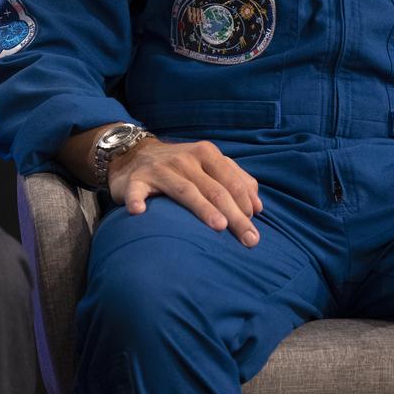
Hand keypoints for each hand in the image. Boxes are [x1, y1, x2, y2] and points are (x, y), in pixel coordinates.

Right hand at [107, 137, 263, 245]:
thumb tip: (258, 207)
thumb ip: (235, 180)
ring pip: (186, 191)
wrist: (135, 154)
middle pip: (215, 189)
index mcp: (206, 153)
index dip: (245, 204)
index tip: (254, 227)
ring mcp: (161, 169)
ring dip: (203, 208)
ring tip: (219, 226)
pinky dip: (138, 200)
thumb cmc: (181, 166)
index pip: (232, 181)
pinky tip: (139, 212)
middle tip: (249, 239)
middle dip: (235, 215)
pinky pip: (137, 191)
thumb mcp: (209, 165)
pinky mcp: (136, 180)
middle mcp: (186, 159)